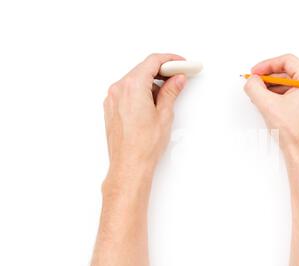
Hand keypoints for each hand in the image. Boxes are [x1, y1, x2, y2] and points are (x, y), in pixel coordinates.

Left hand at [103, 53, 186, 183]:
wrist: (129, 165)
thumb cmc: (144, 146)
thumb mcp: (164, 115)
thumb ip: (171, 92)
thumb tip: (177, 80)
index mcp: (133, 87)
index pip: (152, 62)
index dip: (169, 60)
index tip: (180, 63)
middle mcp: (119, 89)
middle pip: (142, 69)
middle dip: (161, 71)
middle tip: (178, 77)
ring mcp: (112, 99)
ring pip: (134, 81)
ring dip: (151, 83)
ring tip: (166, 95)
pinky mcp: (111, 108)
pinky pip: (127, 91)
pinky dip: (140, 91)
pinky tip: (152, 103)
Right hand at [244, 54, 298, 164]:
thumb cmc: (295, 134)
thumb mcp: (268, 106)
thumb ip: (255, 88)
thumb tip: (252, 80)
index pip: (288, 61)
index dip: (267, 65)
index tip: (254, 73)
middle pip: (291, 72)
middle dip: (270, 78)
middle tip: (256, 85)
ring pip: (294, 83)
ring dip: (276, 88)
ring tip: (261, 97)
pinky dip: (284, 96)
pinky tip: (272, 104)